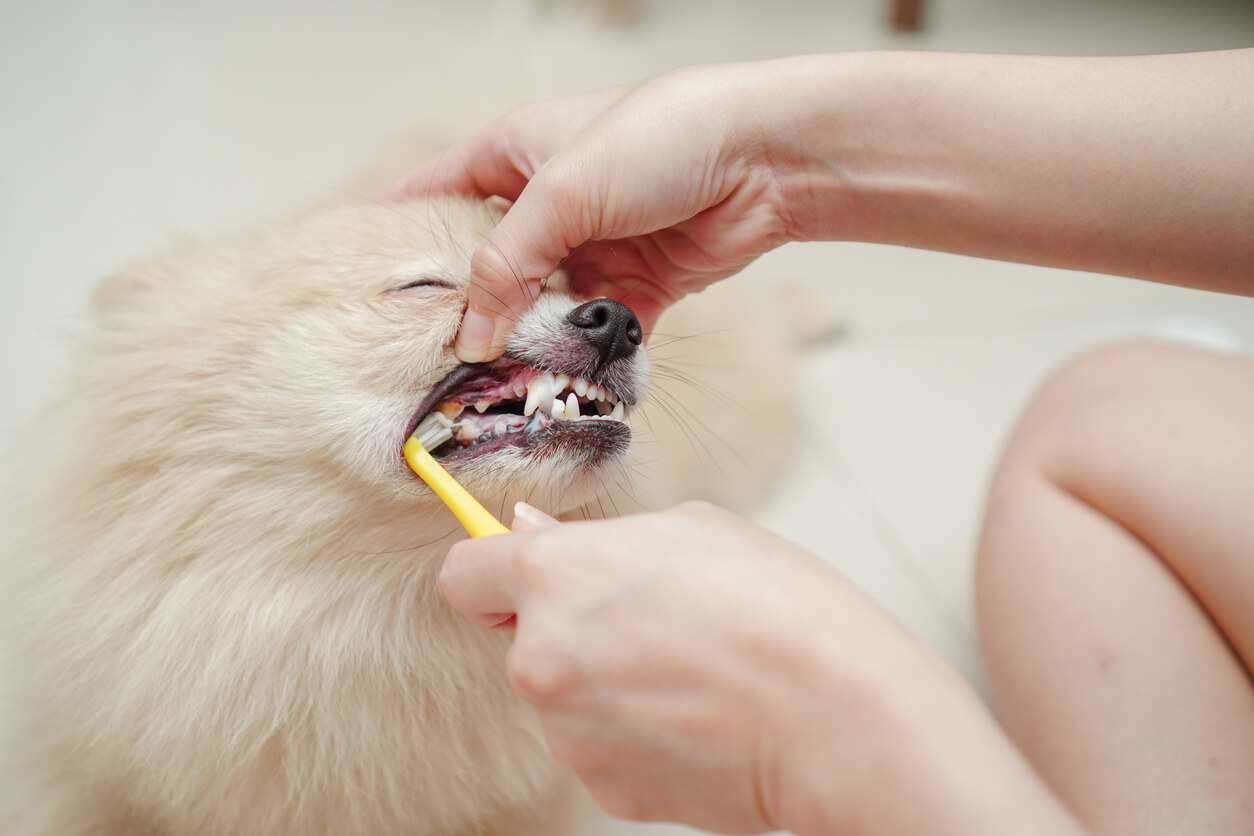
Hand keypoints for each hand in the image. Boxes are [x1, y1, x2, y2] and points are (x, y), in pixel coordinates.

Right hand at [388, 63, 796, 361]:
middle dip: (472, 311)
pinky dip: (589, 358)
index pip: (435, 194)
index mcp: (514, 154)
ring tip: (504, 384)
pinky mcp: (636, 284)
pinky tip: (572, 384)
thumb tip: (473, 335)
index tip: (366, 288)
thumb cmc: (661, 138)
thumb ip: (507, 263)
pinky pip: (599, 331)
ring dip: (531, 344)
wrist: (764, 160)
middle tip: (439, 361)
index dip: (401, 235)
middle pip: (491, 267)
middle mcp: (549, 202)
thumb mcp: (562, 191)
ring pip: (544, 308)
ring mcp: (593, 246)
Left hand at [439, 501, 1022, 833]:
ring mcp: (569, 733)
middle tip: (653, 615)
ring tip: (691, 667)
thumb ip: (596, 537)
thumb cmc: (780, 609)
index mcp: (556, 577)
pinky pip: (599, 745)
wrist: (837, 718)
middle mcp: (542, 659)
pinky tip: (696, 714)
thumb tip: (531, 535)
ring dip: (605, 680)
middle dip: (570, 625)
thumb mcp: (692, 530)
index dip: (492, 569)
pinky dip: (634, 731)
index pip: (464, 574)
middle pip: (523, 637)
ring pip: (565, 693)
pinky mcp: (604, 787)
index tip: (518, 572)